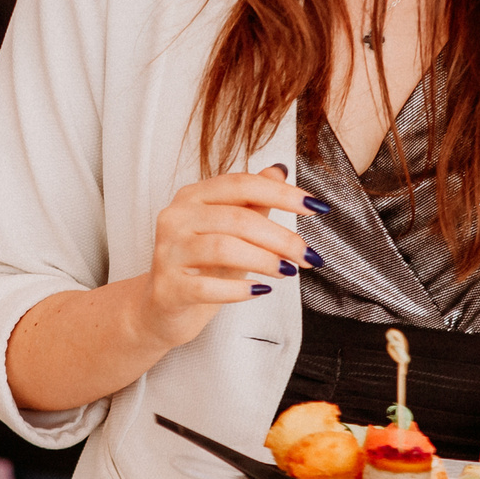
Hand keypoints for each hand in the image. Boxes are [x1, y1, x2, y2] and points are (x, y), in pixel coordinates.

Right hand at [132, 164, 317, 352]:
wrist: (163, 308)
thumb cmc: (202, 267)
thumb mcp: (231, 231)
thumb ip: (253, 201)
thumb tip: (280, 170)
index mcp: (193, 196)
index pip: (242, 184)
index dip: (282, 194)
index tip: (317, 207)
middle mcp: (176, 218)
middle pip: (238, 219)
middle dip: (281, 237)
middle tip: (307, 255)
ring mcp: (168, 252)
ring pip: (223, 248)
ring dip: (264, 261)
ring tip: (288, 272)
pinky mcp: (167, 287)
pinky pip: (207, 287)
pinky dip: (239, 289)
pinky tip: (260, 291)